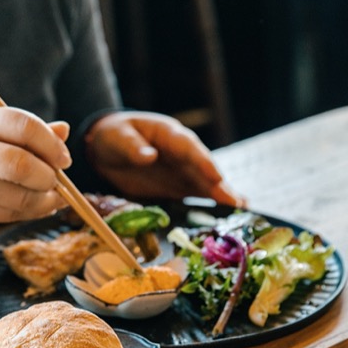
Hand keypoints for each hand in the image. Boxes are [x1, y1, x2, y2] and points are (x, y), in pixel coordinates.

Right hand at [0, 106, 71, 227]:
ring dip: (46, 200)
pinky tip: (38, 205)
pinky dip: (32, 212)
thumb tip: (64, 132)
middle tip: (57, 180)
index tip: (64, 158)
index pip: (23, 126)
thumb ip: (28, 129)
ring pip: (19, 198)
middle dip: (48, 177)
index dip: (51, 144)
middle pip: (19, 166)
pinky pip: (11, 215)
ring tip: (53, 195)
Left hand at [85, 111, 244, 206]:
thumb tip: (148, 156)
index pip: (189, 148)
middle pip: (203, 168)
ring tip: (241, 209)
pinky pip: (197, 194)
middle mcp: (182, 153)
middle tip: (236, 202)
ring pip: (205, 183)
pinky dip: (212, 203)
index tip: (216, 177)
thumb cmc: (113, 136)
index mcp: (169, 135)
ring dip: (221, 196)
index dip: (203, 162)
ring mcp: (182, 170)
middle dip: (219, 184)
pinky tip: (230, 212)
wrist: (107, 149)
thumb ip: (132, 147)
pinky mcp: (179, 186)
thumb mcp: (117, 137)